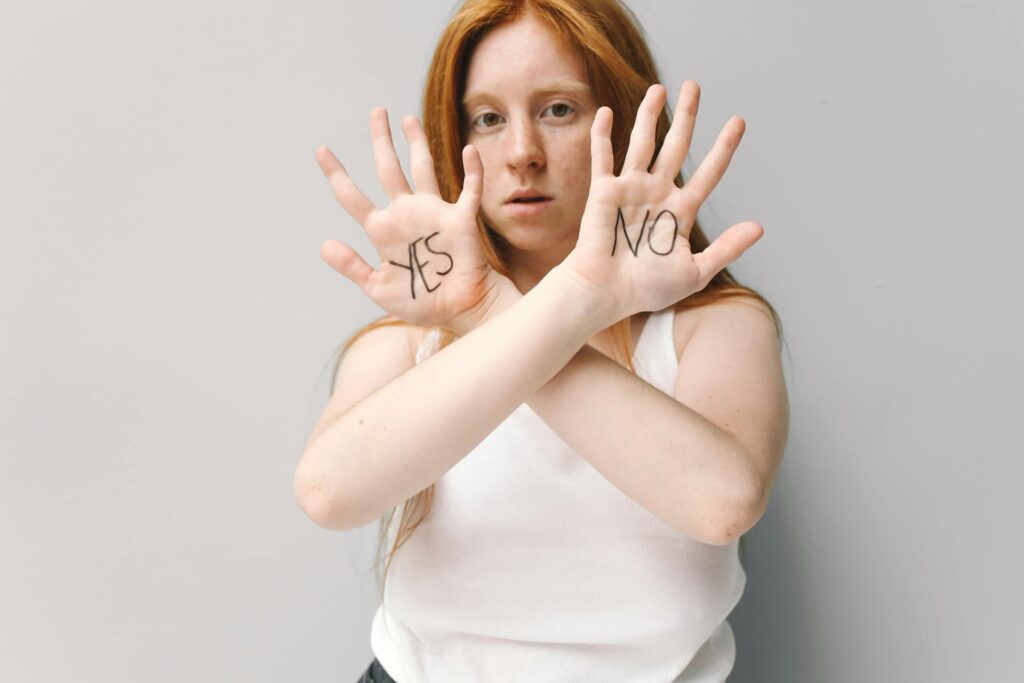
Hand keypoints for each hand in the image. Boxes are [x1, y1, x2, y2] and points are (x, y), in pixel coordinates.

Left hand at [316, 107, 516, 333]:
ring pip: (423, 169)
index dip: (336, 174)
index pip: (353, 197)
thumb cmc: (423, 301)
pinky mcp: (461, 219)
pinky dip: (471, 171)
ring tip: (407, 119)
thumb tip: (324, 245)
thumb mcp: (379, 288)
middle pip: (389, 169)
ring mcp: (433, 213)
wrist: (460, 310)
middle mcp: (406, 214)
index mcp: (383, 230)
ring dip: (417, 144)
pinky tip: (469, 150)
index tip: (321, 150)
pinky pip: (469, 190)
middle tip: (376, 111)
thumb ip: (353, 266)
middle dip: (380, 141)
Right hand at [561, 81, 763, 319]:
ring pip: (643, 143)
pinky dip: (604, 136)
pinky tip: (607, 112)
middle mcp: (657, 193)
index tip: (739, 121)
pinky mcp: (604, 193)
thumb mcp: (695, 271)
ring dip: (650, 114)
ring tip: (659, 88)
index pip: (709, 172)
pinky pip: (604, 159)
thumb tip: (759, 227)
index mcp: (681, 210)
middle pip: (676, 145)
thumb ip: (726, 249)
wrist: (607, 293)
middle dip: (687, 115)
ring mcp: (630, 190)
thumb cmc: (647, 288)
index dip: (724, 147)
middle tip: (694, 85)